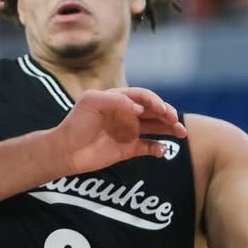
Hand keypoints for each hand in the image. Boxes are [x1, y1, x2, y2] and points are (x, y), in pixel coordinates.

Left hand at [56, 88, 187, 175]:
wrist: (66, 150)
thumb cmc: (76, 123)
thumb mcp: (91, 102)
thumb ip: (116, 100)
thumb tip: (139, 109)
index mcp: (119, 99)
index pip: (143, 96)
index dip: (154, 101)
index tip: (162, 110)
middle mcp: (127, 114)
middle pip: (154, 111)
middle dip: (167, 114)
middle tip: (176, 121)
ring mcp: (128, 131)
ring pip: (156, 128)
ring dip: (169, 129)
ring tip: (181, 133)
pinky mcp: (128, 149)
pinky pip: (149, 147)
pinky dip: (158, 148)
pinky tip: (162, 150)